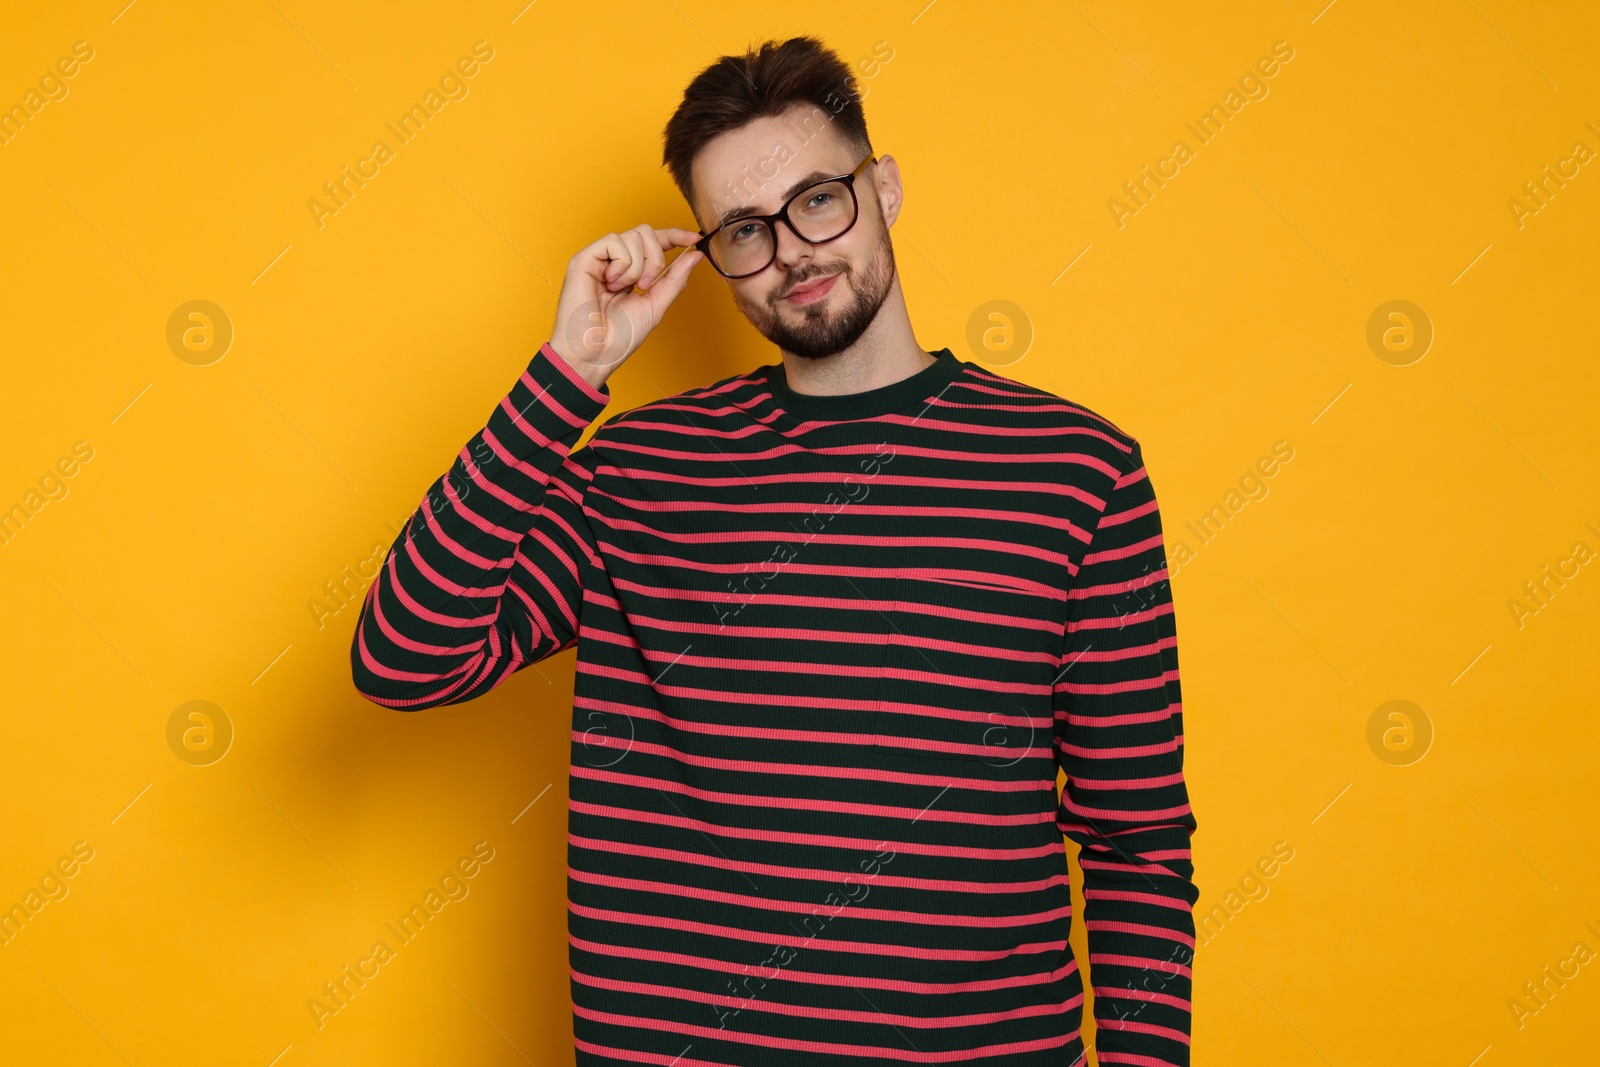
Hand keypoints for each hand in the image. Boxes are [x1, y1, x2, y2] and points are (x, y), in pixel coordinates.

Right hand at [547, 224, 703, 387]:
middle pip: (646, 232)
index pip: (655, 242)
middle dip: (655, 258)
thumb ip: (675, 278)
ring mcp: (599, 259)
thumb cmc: (620, 337)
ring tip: (623, 290)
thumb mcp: (656, 304)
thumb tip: (696, 254)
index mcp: (631, 271)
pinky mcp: (584, 259)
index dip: (675, 236)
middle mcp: (614, 262)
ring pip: (633, 235)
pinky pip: (613, 241)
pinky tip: (612, 283)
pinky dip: (621, 264)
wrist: (596, 353)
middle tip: (644, 286)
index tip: (694, 239)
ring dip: (637, 267)